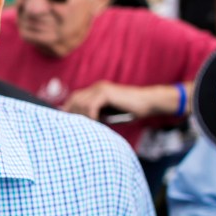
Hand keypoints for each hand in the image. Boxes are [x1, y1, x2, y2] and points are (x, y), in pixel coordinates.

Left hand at [62, 82, 181, 120]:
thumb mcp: (108, 115)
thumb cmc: (130, 111)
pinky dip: (90, 116)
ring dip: (82, 117)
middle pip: (74, 100)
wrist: (147, 103)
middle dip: (73, 115)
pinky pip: (91, 105)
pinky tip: (95, 124)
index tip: (67, 124)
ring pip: (81, 103)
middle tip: (76, 128)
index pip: (74, 99)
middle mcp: (96, 87)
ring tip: (87, 128)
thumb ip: (95, 116)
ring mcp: (100, 88)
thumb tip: (80, 126)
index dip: (69, 110)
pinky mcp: (106, 92)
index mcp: (95, 91)